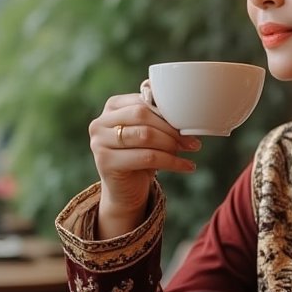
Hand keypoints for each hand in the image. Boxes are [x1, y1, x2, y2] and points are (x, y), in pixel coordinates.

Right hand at [89, 92, 200, 238]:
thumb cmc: (139, 155)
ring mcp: (99, 142)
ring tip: (190, 149)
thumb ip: (156, 115)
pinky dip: (172, 161)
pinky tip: (186, 165)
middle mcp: (100, 122)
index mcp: (112, 106)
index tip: (188, 122)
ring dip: (172, 143)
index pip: (142, 100)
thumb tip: (183, 107)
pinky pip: (147, 157)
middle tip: (192, 139)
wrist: (125, 190)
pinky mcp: (106, 162)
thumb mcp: (147, 132)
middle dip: (170, 127)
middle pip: (141, 115)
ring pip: (145, 135)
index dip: (167, 111)